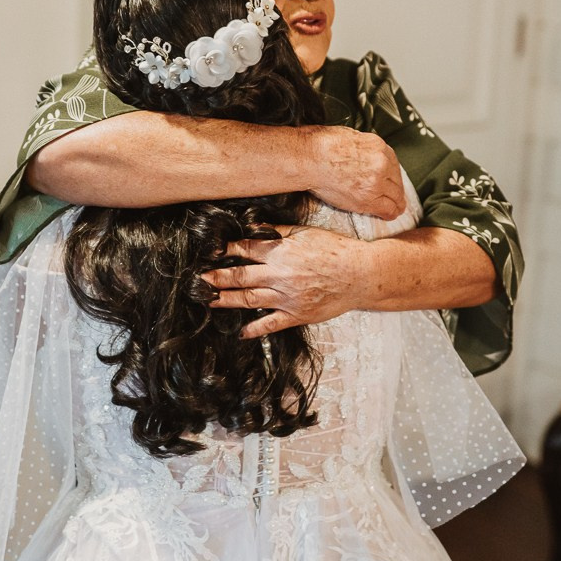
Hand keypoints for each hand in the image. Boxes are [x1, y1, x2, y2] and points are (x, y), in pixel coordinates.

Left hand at [201, 225, 369, 337]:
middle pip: (240, 276)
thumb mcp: (306, 232)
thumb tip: (256, 228)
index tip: (211, 251)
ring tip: (209, 301)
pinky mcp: (297, 314)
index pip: (245, 250)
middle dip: (217, 278)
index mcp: (281, 252)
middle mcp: (280, 275)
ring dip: (227, 300)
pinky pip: (271, 324)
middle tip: (199, 280)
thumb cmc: (335, 250)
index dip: (226, 250)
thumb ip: (279, 232)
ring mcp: (287, 297)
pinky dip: (255, 329)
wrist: (360, 274)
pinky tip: (241, 332)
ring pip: (250, 300)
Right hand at [306, 126, 404, 219]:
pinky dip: (390, 213)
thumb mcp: (350, 136)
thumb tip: (363, 155)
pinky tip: (390, 215)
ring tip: (396, 209)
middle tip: (397, 197)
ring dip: (396, 203)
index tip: (392, 181)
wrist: (309, 158)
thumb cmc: (320, 145)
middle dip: (396, 190)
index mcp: (378, 146)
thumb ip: (363, 148)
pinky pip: (387, 209)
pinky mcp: (368, 198)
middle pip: (396, 180)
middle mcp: (381, 163)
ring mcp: (376, 181)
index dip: (393, 175)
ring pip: (395, 196)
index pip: (393, 163)